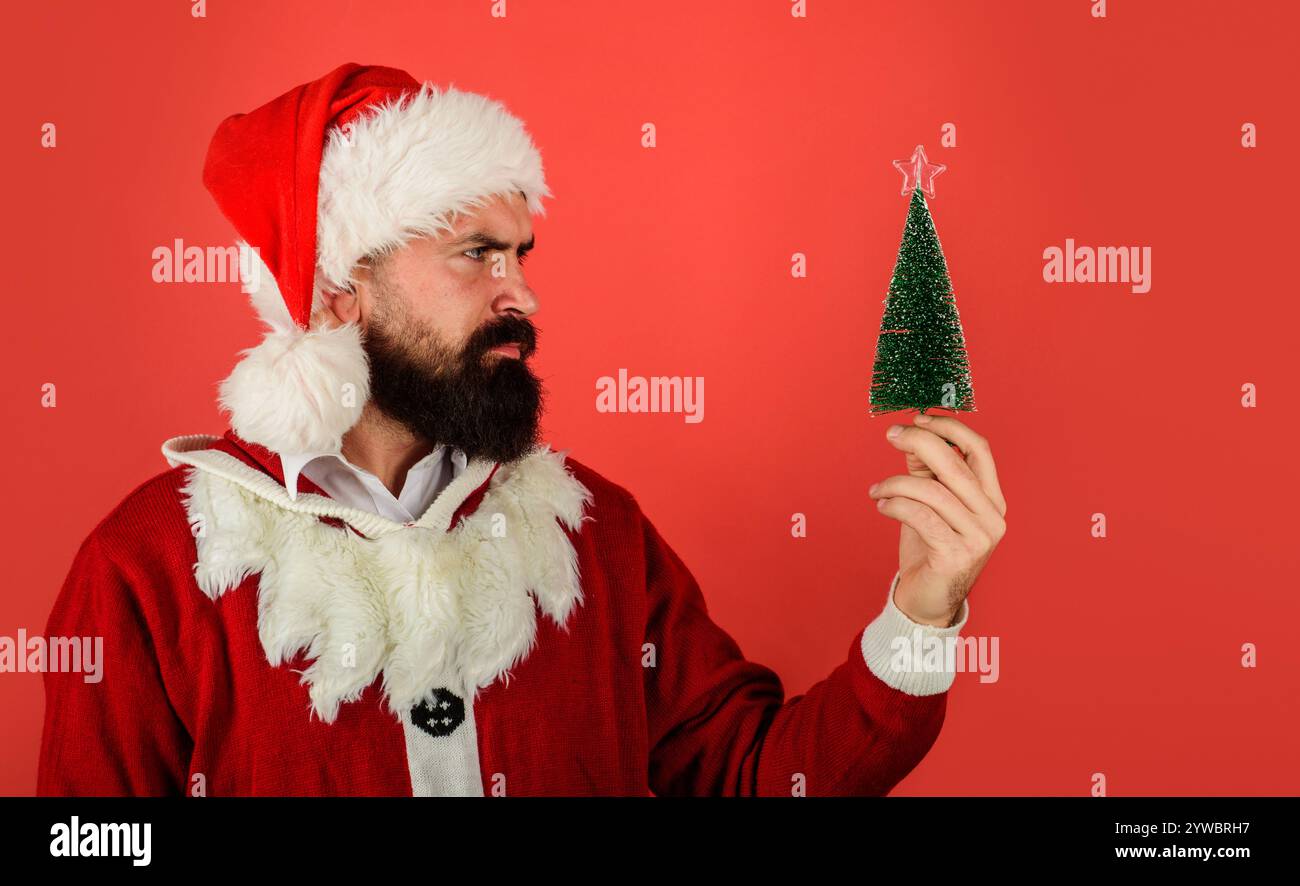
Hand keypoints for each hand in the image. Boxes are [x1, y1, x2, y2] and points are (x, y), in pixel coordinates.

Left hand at [867, 413, 1007, 626]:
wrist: (928, 601)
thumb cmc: (929, 549)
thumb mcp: (930, 503)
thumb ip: (927, 471)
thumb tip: (911, 434)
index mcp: (991, 498)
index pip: (980, 449)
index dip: (950, 428)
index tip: (918, 418)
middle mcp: (992, 516)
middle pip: (955, 464)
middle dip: (919, 442)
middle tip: (891, 435)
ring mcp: (978, 538)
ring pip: (932, 491)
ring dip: (896, 483)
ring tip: (876, 490)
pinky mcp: (956, 555)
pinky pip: (921, 516)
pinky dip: (896, 505)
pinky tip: (881, 505)